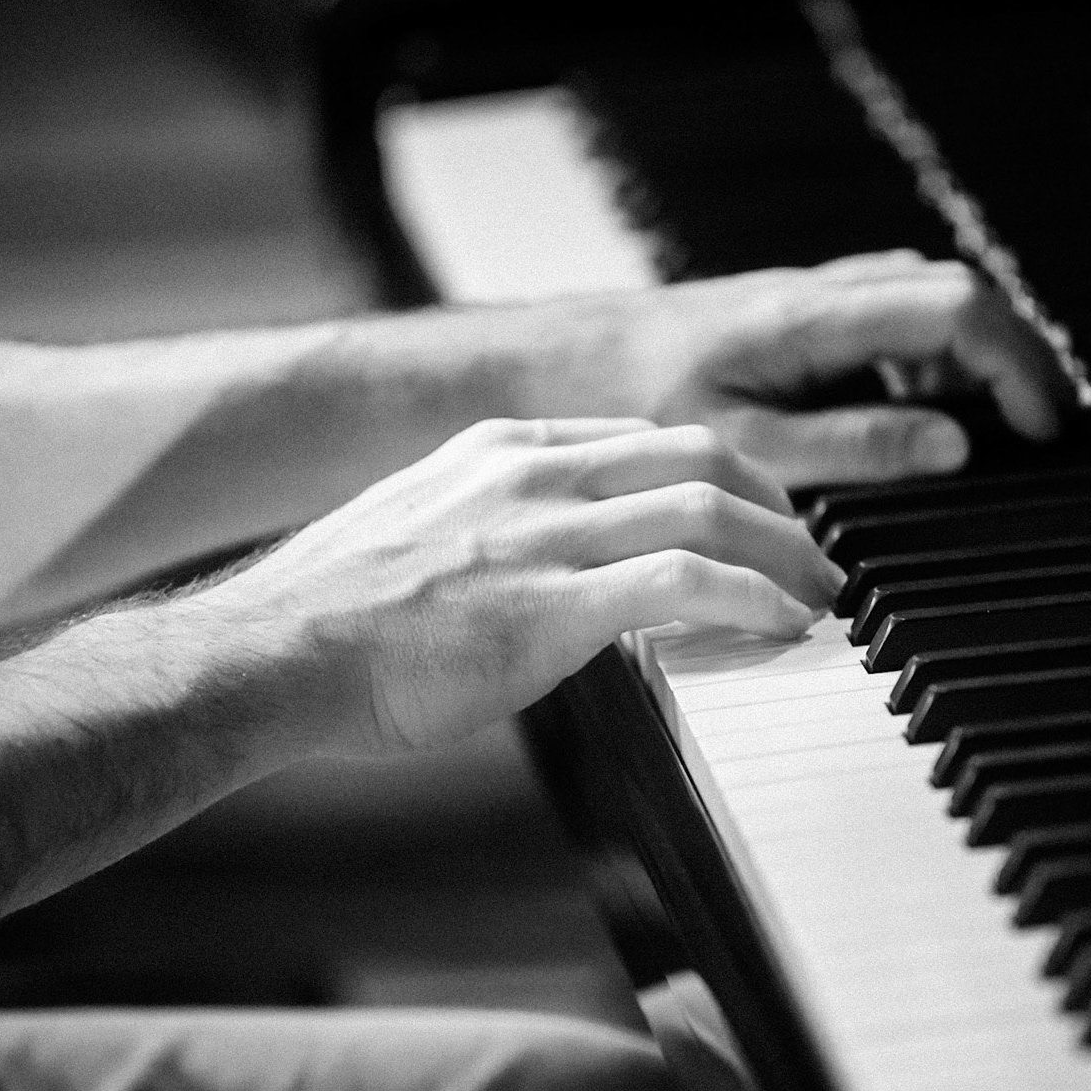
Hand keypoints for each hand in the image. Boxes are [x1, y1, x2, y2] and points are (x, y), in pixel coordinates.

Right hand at [194, 418, 842, 757]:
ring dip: (787, 551)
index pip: (646, 436)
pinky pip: (685, 581)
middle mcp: (531, 470)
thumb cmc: (331, 618)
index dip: (721, 476)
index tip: (756, 514)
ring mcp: (541, 530)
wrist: (268, 653)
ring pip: (708, 505)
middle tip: (814, 554)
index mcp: (501, 448)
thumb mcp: (419, 533)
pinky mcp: (548, 603)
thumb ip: (493, 531)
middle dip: (777, 501)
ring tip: (822, 595)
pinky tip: (786, 626)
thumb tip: (544, 572)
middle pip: (698, 453)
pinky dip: (754, 598)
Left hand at [626, 251, 1069, 486]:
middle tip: (1043, 428)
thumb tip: (954, 448)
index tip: (1040, 430)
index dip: (1016, 366)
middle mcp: (821, 292)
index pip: (958, 309)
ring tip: (995, 427)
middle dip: (1016, 355)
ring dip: (973, 356)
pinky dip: (927, 359)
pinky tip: (918, 417)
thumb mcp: (747, 444)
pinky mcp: (797, 316)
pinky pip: (888, 319)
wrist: (565, 363)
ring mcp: (810, 298)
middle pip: (958, 292)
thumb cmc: (637, 399)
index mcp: (815, 317)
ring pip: (927, 300)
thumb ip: (853, 447)